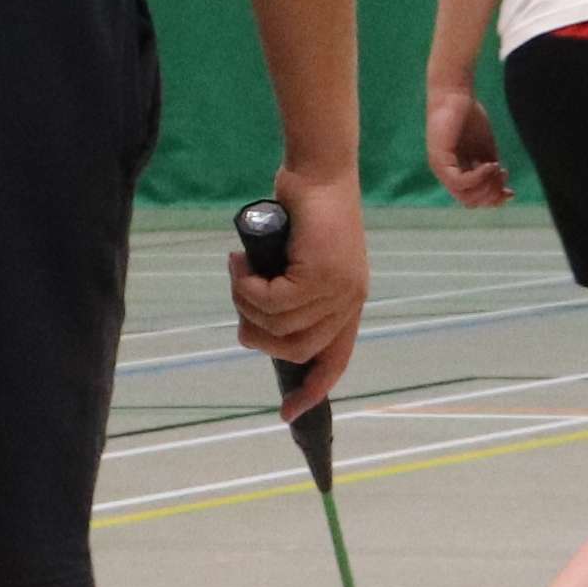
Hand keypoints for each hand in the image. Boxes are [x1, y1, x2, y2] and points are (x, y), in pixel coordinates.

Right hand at [233, 173, 369, 411]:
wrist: (318, 170)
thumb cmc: (303, 209)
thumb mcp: (297, 260)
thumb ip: (288, 293)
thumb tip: (256, 324)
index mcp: (347, 303)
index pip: (334, 360)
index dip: (312, 390)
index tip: (289, 415)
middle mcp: (349, 301)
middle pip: (297, 349)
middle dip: (258, 337)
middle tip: (239, 304)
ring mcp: (339, 290)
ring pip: (281, 325)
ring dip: (247, 304)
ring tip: (238, 273)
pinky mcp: (322, 274)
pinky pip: (275, 301)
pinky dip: (248, 288)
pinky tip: (240, 265)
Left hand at [424, 81, 508, 208]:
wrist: (455, 94)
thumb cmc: (469, 117)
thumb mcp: (486, 149)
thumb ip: (492, 171)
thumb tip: (505, 193)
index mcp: (456, 172)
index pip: (473, 199)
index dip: (493, 200)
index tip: (511, 191)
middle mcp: (446, 174)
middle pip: (470, 201)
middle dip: (491, 196)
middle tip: (504, 178)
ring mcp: (441, 168)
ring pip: (464, 196)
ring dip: (486, 188)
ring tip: (497, 169)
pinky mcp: (440, 160)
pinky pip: (459, 182)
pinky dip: (478, 178)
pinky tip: (490, 164)